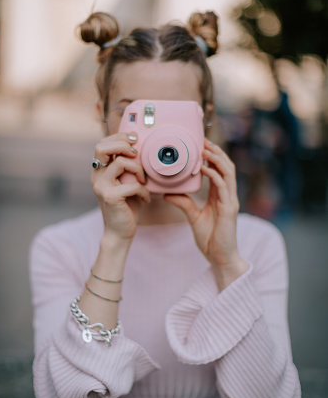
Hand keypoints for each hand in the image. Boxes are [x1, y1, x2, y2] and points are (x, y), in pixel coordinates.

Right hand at [92, 132, 149, 241]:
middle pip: (102, 147)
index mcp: (99, 170)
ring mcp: (101, 186)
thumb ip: (128, 167)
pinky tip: (146, 198)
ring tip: (144, 180)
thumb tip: (141, 148)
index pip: (102, 144)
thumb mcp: (127, 182)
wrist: (120, 232)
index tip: (135, 138)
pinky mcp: (110, 197)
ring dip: (138, 169)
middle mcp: (96, 176)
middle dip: (122, 144)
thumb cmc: (127, 206)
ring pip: (119, 162)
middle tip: (136, 152)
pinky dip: (143, 190)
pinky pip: (131, 184)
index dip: (118, 136)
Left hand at [165, 139, 248, 289]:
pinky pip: (223, 187)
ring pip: (228, 172)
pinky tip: (204, 167)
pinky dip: (214, 174)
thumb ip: (183, 203)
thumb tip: (167, 193)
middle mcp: (228, 196)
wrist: (220, 258)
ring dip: (216, 158)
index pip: (219, 170)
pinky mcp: (229, 209)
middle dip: (215, 151)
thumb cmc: (210, 239)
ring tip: (204, 148)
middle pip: (226, 166)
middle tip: (202, 139)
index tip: (200, 145)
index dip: (212, 156)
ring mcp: (231, 201)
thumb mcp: (193, 217)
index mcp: (221, 196)